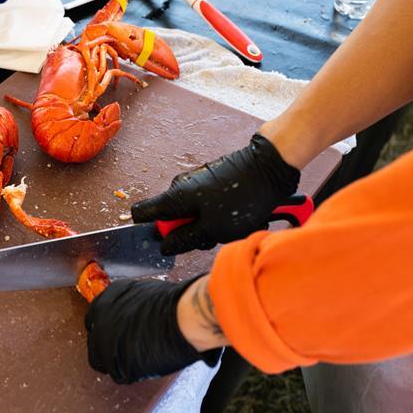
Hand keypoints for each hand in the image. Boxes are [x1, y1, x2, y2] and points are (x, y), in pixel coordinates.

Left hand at [85, 276, 221, 383]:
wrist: (183, 317)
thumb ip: (126, 305)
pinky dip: (131, 372)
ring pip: (104, 362)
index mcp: (104, 302)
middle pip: (95, 343)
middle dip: (108, 347)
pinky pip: (120, 374)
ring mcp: (106, 346)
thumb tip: (128, 313)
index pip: (93, 320)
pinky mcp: (118, 366)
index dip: (105, 329)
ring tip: (138, 357)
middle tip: (126, 348)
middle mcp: (99, 324)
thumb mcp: (140, 293)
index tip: (113, 334)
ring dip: (118, 362)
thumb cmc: (171, 302)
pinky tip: (144, 364)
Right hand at [132, 133, 299, 254]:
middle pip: (171, 217)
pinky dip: (221, 214)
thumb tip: (165, 246)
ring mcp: (197, 182)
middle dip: (188, 232)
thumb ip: (184, 239)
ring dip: (209, 225)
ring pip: (192, 213)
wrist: (270, 166)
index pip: (143, 213)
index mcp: (174, 196)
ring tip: (232, 225)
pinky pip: (208, 205)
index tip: (171, 241)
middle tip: (212, 236)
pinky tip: (240, 214)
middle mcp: (181, 185)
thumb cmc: (242, 197)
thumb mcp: (212, 229)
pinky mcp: (213, 181)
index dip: (152, 231)